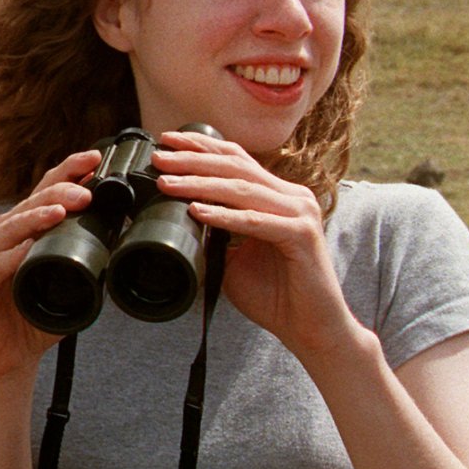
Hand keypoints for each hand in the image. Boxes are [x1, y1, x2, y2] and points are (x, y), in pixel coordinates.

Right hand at [0, 149, 101, 376]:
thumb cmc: (39, 313)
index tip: (95, 159)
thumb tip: (122, 233)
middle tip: (87, 192)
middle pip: (31, 202)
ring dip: (36, 217)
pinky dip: (11, 256)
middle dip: (60, 191)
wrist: (12, 353)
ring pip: (10, 227)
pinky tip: (27, 248)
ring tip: (61, 211)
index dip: (69, 171)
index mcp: (25, 226)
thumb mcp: (71, 278)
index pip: (47, 189)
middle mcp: (2, 233)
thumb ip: (88, 255)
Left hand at [153, 130, 352, 357]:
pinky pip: (255, 221)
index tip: (167, 141)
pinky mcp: (302, 234)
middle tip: (159, 158)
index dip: (202, 146)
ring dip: (200, 184)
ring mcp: (300, 213)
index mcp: (278, 196)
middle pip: (236, 167)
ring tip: (168, 184)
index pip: (237, 160)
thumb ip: (214, 234)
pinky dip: (225, 216)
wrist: (309, 328)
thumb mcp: (233, 257)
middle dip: (193, 160)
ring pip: (242, 189)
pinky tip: (198, 211)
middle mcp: (292, 196)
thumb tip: (177, 219)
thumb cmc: (275, 295)